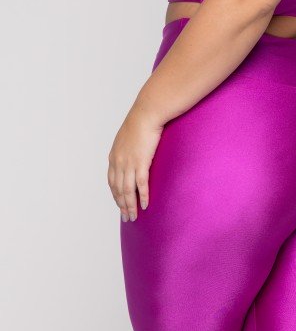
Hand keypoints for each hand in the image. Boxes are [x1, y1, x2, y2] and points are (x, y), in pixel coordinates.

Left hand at [108, 105, 163, 221]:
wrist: (147, 113)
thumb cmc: (141, 123)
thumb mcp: (128, 138)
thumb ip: (127, 151)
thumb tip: (133, 158)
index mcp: (114, 157)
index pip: (112, 182)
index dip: (116, 196)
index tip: (120, 206)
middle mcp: (118, 162)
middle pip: (118, 189)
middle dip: (122, 205)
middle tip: (126, 218)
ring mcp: (129, 163)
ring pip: (127, 190)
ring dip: (130, 205)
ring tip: (134, 217)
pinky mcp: (141, 162)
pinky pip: (140, 184)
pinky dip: (142, 196)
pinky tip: (145, 205)